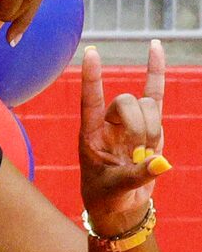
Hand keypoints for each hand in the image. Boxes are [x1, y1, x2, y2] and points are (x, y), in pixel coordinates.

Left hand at [79, 40, 168, 231]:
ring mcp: (130, 121)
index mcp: (90, 134)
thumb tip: (160, 163)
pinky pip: (156, 94)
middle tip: (137, 152)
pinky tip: (156, 46)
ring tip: (143, 153)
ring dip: (152, 128)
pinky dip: (156, 72)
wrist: (120, 205)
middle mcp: (108, 122)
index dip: (92, 78)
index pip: (90, 100)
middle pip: (127, 102)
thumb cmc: (107, 196)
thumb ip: (136, 176)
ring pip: (147, 105)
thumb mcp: (116, 189)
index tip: (91, 53)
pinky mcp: (151, 125)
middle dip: (139, 125)